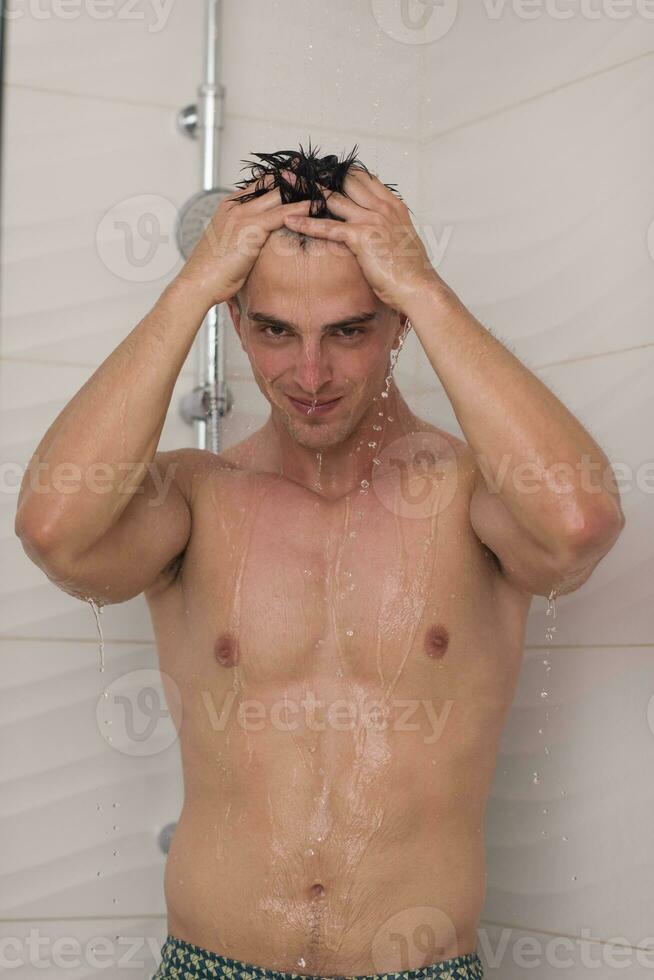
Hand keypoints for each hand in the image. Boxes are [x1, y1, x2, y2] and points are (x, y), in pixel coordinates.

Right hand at [172, 173, 312, 308]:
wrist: (198, 283)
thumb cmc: (212, 271)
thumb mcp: (230, 247)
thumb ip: (245, 236)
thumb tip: (260, 243)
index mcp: (229, 207)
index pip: (260, 185)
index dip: (281, 181)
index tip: (300, 179)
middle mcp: (235, 205)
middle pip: (271, 183)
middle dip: (295, 181)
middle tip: (318, 180)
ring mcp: (243, 214)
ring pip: (278, 193)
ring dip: (301, 191)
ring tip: (323, 190)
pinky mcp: (251, 228)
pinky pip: (282, 213)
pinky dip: (301, 209)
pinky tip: (316, 207)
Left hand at [282, 167, 444, 314]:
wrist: (418, 287)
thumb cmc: (410, 271)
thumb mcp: (401, 242)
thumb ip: (387, 229)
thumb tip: (377, 231)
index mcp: (392, 206)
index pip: (362, 178)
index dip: (340, 171)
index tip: (321, 167)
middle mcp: (382, 207)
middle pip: (345, 181)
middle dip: (320, 173)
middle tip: (297, 167)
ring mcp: (371, 220)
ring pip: (332, 198)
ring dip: (305, 189)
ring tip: (283, 183)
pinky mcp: (361, 237)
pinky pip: (328, 227)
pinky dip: (307, 223)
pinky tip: (289, 219)